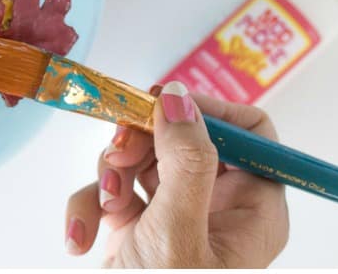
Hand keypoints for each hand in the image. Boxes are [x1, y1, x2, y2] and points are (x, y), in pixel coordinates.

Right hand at [64, 81, 289, 267]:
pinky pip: (114, 194)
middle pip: (186, 139)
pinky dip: (91, 207)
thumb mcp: (178, 233)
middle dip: (143, 143)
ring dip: (110, 176)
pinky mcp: (138, 232)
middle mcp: (220, 210)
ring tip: (104, 204)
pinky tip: (83, 238)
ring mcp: (177, 219)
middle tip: (118, 150)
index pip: (250, 133)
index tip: (164, 104)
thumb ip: (184, 163)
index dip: (208, 110)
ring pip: (143, 162)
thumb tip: (181, 100)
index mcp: (254, 210)